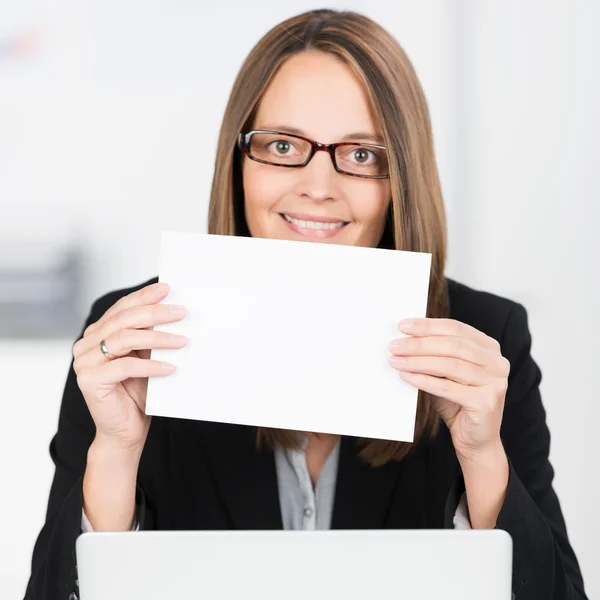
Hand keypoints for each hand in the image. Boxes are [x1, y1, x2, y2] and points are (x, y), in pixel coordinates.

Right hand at [73, 282, 186, 453]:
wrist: (126, 432)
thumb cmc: (138, 394)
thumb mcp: (147, 358)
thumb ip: (150, 337)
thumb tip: (175, 313)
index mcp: (97, 334)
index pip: (121, 308)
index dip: (144, 296)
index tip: (167, 288)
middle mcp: (86, 345)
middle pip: (124, 320)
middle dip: (155, 313)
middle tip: (181, 312)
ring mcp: (84, 363)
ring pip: (124, 339)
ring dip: (157, 338)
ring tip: (182, 340)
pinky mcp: (89, 381)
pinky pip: (124, 366)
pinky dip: (151, 365)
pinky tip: (171, 367)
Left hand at [389, 318, 509, 461]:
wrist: (475, 440)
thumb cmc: (457, 402)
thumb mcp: (445, 373)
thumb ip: (433, 355)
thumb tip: (403, 340)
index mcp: (489, 348)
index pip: (456, 329)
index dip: (428, 325)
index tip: (403, 325)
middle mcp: (497, 362)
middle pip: (453, 345)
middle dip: (419, 343)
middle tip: (395, 345)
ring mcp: (495, 382)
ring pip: (450, 365)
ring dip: (418, 361)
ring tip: (396, 360)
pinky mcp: (487, 402)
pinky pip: (448, 388)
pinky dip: (424, 381)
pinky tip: (406, 376)